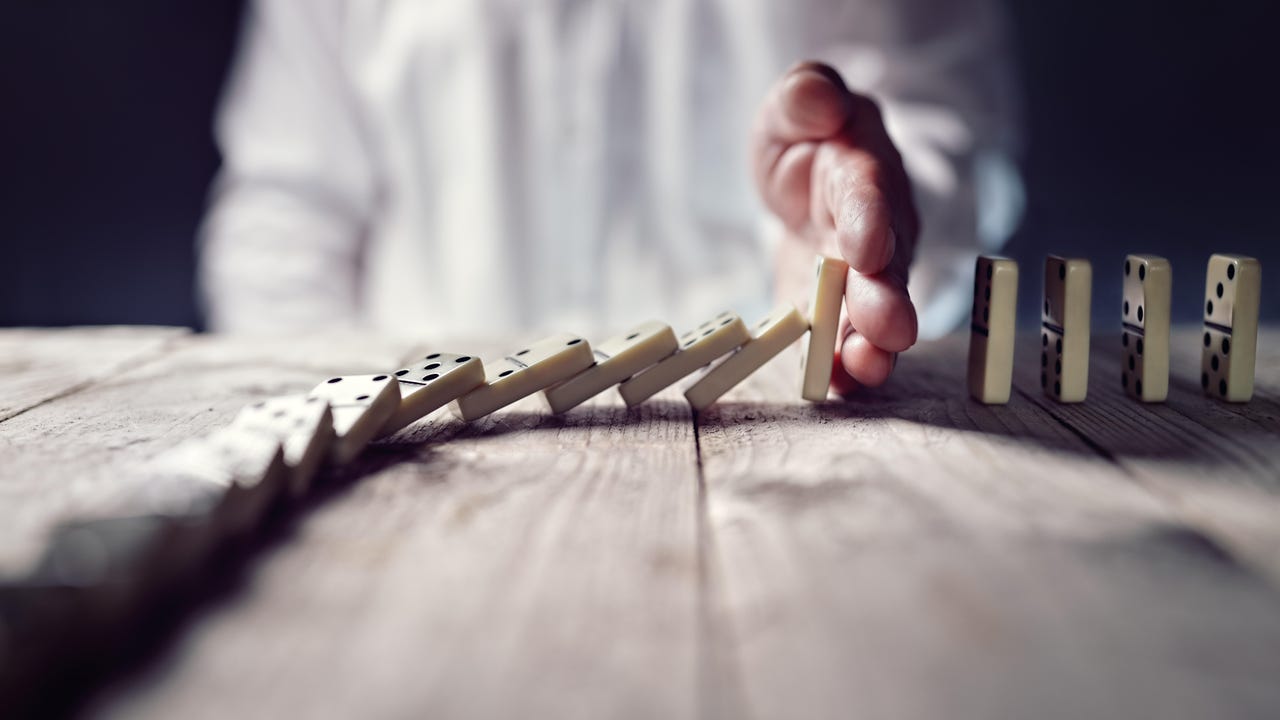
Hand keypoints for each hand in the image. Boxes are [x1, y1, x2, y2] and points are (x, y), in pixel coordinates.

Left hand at [753, 62, 919, 393]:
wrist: (809, 180)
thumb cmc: (807, 137)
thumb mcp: (796, 104)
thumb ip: (806, 95)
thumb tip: (820, 98)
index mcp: (862, 171)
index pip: (869, 194)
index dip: (870, 221)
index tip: (869, 248)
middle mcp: (874, 231)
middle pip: (884, 268)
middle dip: (885, 299)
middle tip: (889, 330)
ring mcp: (858, 279)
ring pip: (871, 314)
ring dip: (869, 345)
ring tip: (867, 371)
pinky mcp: (832, 311)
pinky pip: (838, 341)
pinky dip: (839, 367)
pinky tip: (836, 388)